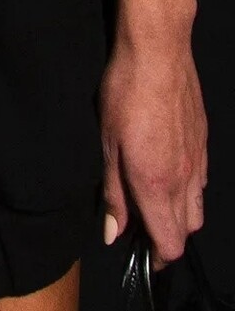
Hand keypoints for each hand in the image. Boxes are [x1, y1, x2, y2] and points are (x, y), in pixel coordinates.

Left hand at [99, 27, 206, 263]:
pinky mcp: (203, 142)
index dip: (157, 258)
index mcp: (157, 184)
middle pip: (186, 231)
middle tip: (140, 224)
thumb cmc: (125, 93)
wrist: (158, 52)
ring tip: (151, 200)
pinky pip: (200, 181)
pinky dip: (187, 190)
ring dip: (178, 215)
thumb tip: (113, 233)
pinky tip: (166, 172)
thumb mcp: (107, 144)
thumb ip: (113, 193)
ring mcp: (198, 161)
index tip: (141, 254)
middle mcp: (184, 179)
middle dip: (166, 237)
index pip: (170, 244)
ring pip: (197, 208)